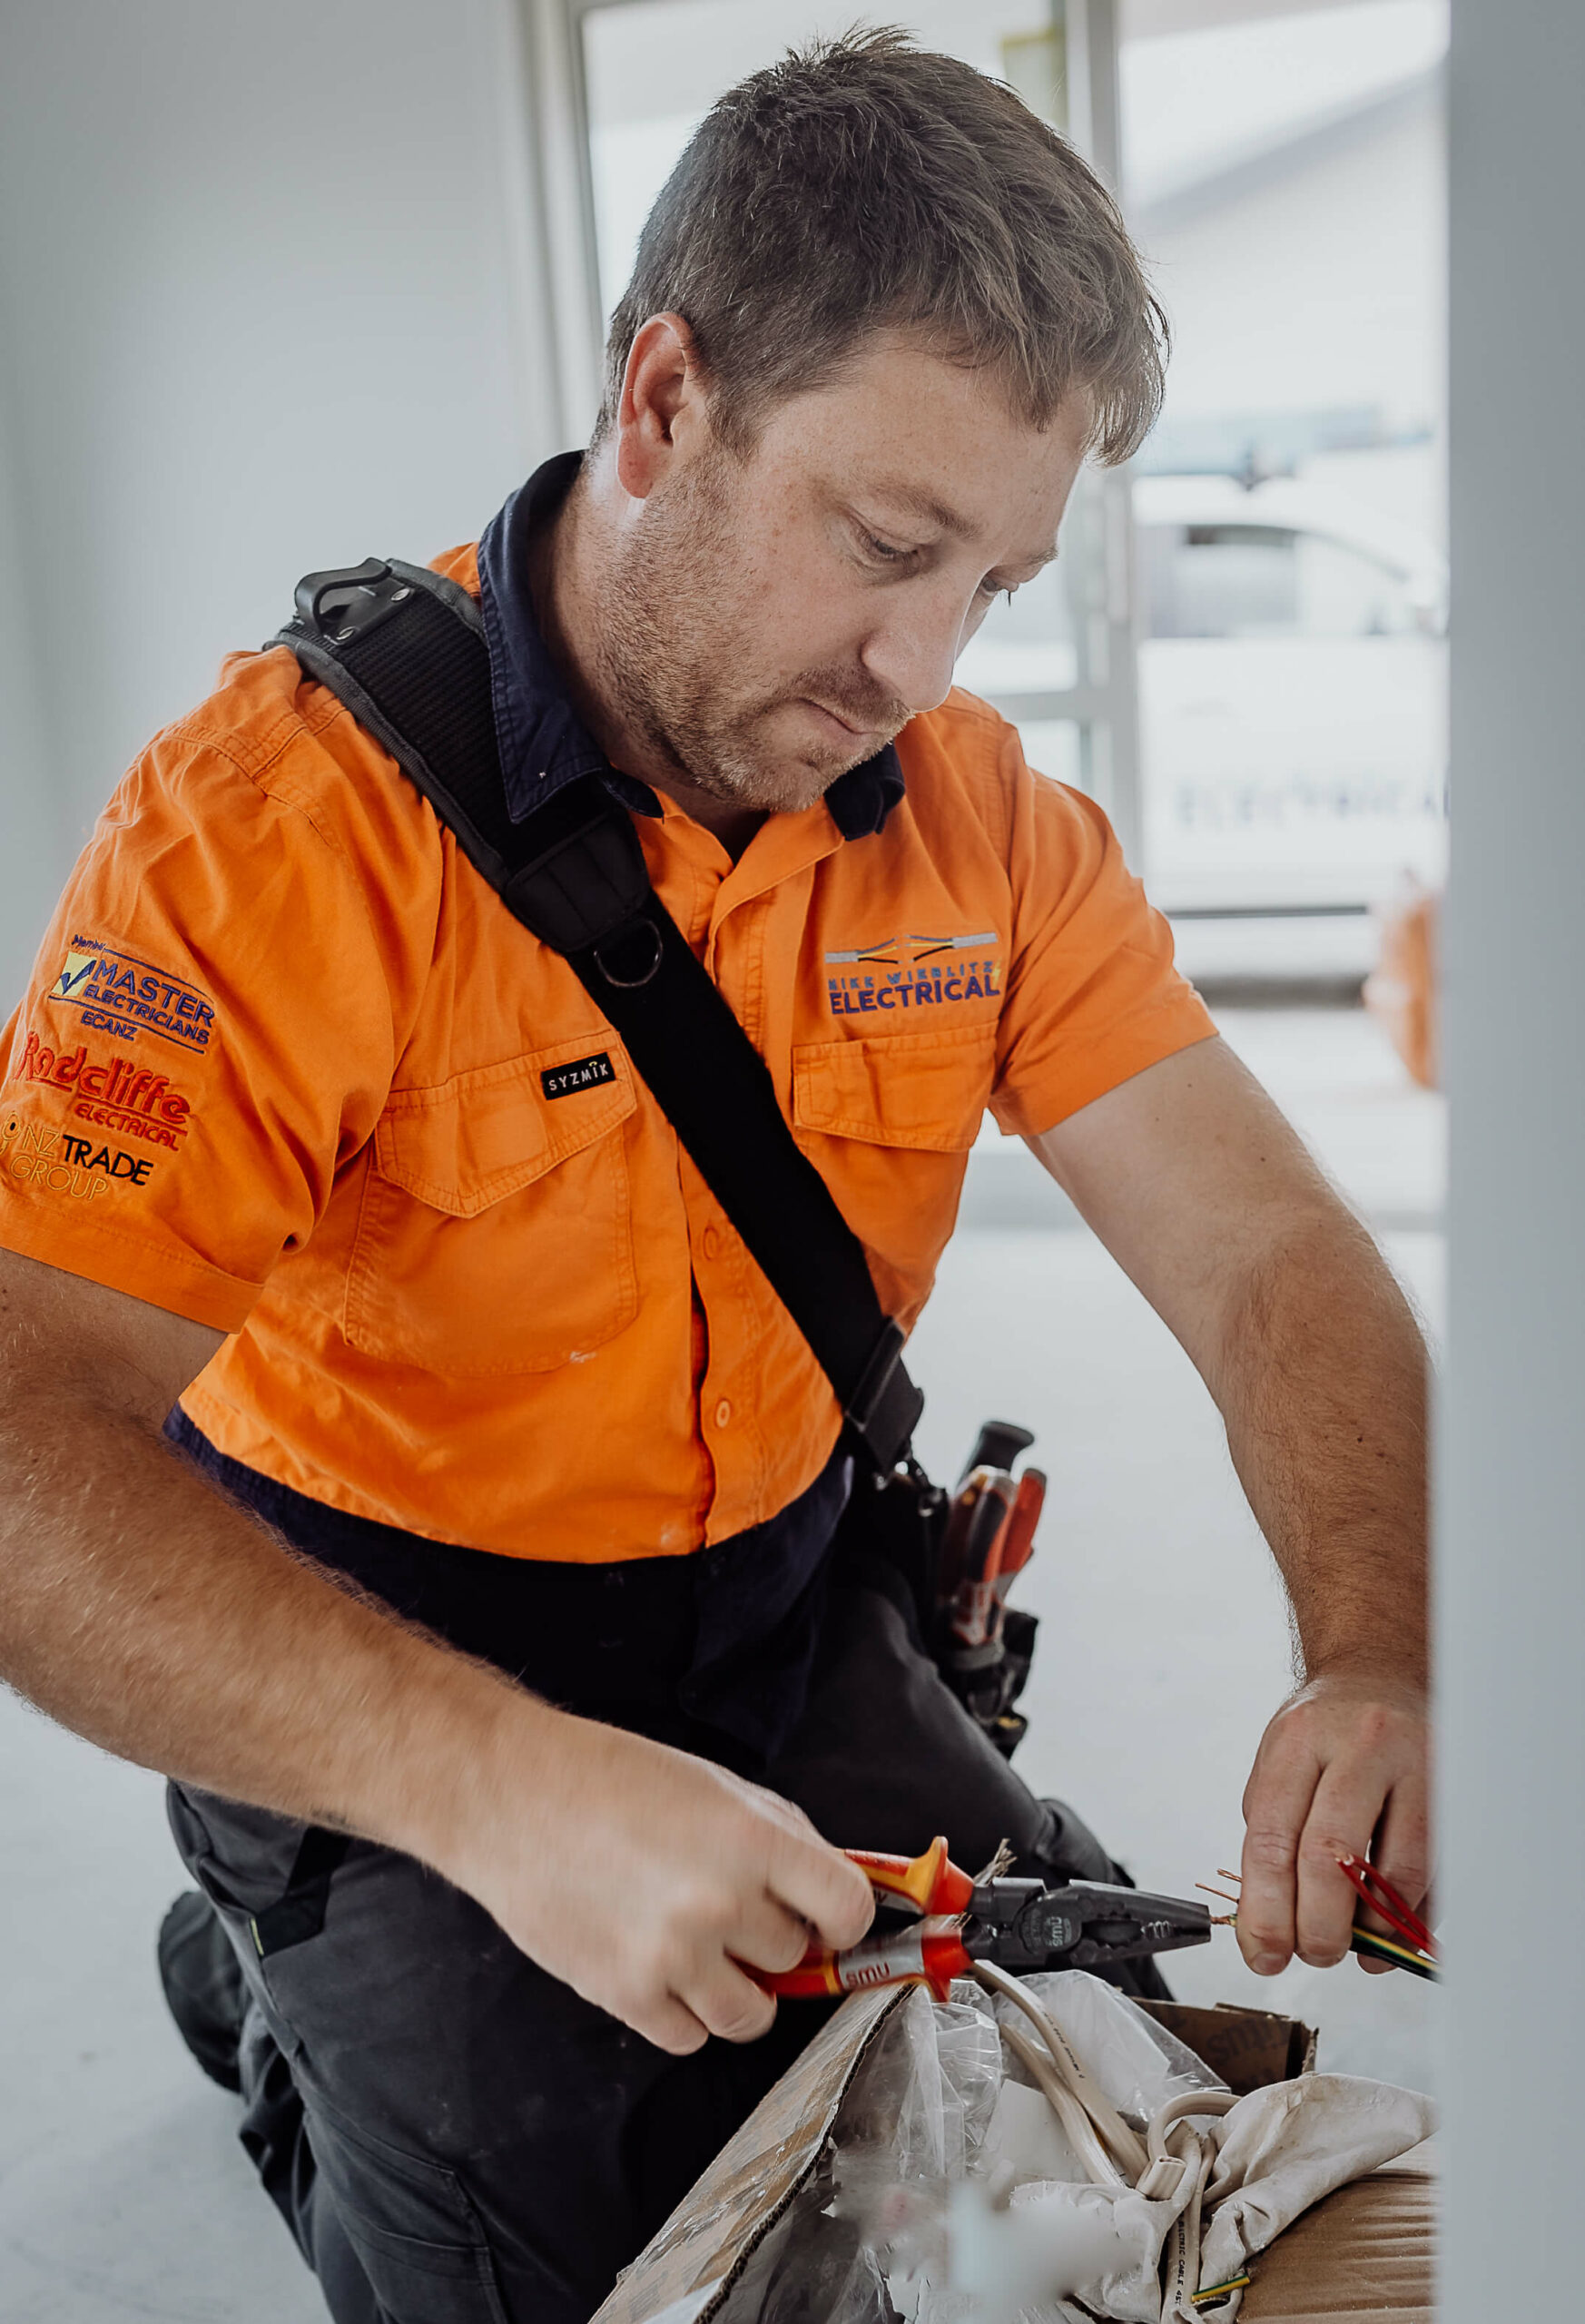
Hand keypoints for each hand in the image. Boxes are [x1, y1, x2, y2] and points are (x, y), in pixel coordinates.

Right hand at [447, 1701, 875, 2052]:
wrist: (511, 1796)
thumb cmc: (611, 1779)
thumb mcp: (716, 1784)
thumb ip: (782, 1837)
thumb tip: (832, 1886)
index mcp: (751, 1839)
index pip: (848, 1907)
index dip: (845, 1919)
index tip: (829, 1920)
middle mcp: (719, 1902)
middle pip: (794, 1957)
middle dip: (775, 1937)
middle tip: (739, 1912)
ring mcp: (672, 1956)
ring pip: (751, 2014)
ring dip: (741, 1988)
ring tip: (711, 1953)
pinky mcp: (625, 1994)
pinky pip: (690, 2037)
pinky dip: (687, 2012)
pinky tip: (665, 1970)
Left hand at [1236, 1670, 1430, 1975]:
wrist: (1381, 1673)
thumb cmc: (1324, 1729)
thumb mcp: (1280, 1761)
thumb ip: (1270, 1834)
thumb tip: (1269, 1926)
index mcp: (1300, 1740)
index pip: (1273, 1836)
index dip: (1265, 1909)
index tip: (1262, 1952)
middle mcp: (1359, 1747)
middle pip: (1332, 1856)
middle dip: (1317, 1927)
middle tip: (1310, 1954)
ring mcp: (1414, 1767)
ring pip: (1395, 1871)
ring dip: (1369, 1928)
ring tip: (1350, 1944)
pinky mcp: (1451, 1792)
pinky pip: (1434, 1871)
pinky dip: (1408, 1913)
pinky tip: (1387, 1928)